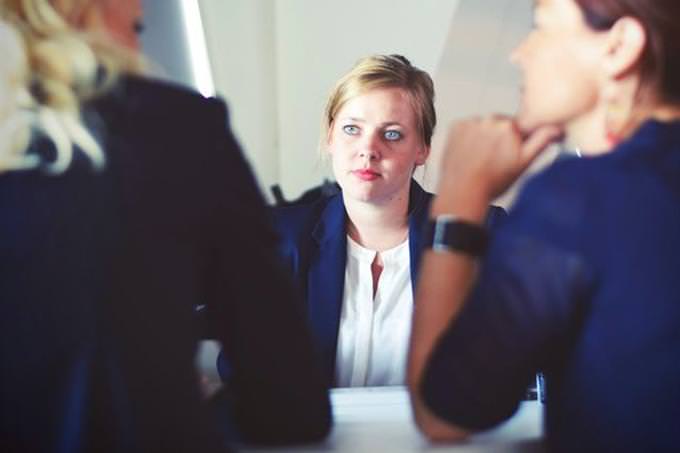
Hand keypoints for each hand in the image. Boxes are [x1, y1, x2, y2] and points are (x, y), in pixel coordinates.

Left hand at [437, 116, 561, 201]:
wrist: (463, 192)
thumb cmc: (493, 182)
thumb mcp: (524, 163)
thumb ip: (541, 141)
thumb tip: (557, 128)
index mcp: (510, 126)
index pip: (519, 127)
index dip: (517, 141)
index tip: (510, 152)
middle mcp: (490, 120)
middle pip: (500, 125)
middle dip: (500, 138)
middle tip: (495, 160)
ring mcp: (471, 122)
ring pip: (483, 126)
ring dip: (483, 137)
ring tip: (480, 158)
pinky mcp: (456, 126)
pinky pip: (467, 127)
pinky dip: (468, 137)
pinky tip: (469, 153)